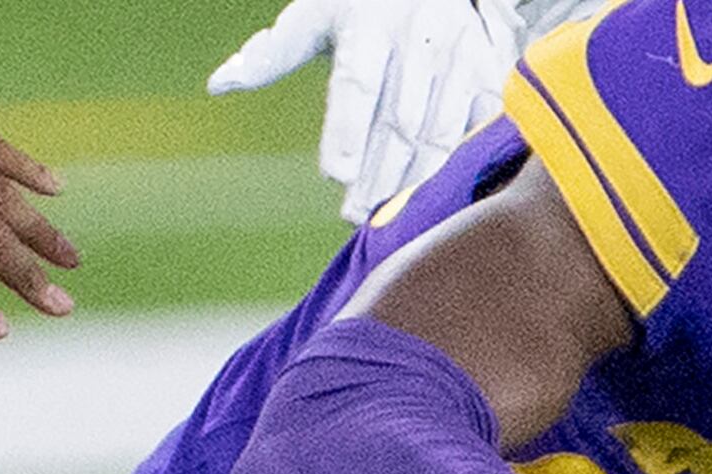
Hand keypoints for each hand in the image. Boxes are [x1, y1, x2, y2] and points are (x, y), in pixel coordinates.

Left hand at [208, 0, 519, 225]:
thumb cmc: (361, 7)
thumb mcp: (314, 17)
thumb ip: (271, 55)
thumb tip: (220, 84)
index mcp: (370, 23)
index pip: (358, 84)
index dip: (347, 131)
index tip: (335, 175)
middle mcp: (422, 36)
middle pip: (398, 120)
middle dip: (377, 173)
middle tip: (354, 215)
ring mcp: (462, 55)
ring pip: (439, 130)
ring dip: (413, 180)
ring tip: (388, 215)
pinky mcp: (491, 71)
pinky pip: (478, 126)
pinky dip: (458, 164)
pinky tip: (435, 195)